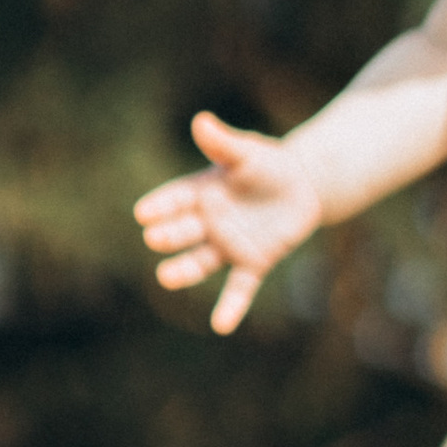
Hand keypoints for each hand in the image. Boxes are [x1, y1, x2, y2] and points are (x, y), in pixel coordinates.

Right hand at [135, 112, 325, 332]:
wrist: (303, 184)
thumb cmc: (268, 164)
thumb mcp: (247, 152)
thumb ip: (224, 143)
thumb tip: (201, 121)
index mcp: (203, 192)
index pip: (177, 199)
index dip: (162, 206)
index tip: (143, 213)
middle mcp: (210, 222)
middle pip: (185, 231)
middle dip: (170, 235)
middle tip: (155, 238)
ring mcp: (229, 245)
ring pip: (202, 262)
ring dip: (184, 271)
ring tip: (165, 277)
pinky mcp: (253, 263)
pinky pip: (239, 287)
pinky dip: (231, 306)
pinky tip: (221, 325)